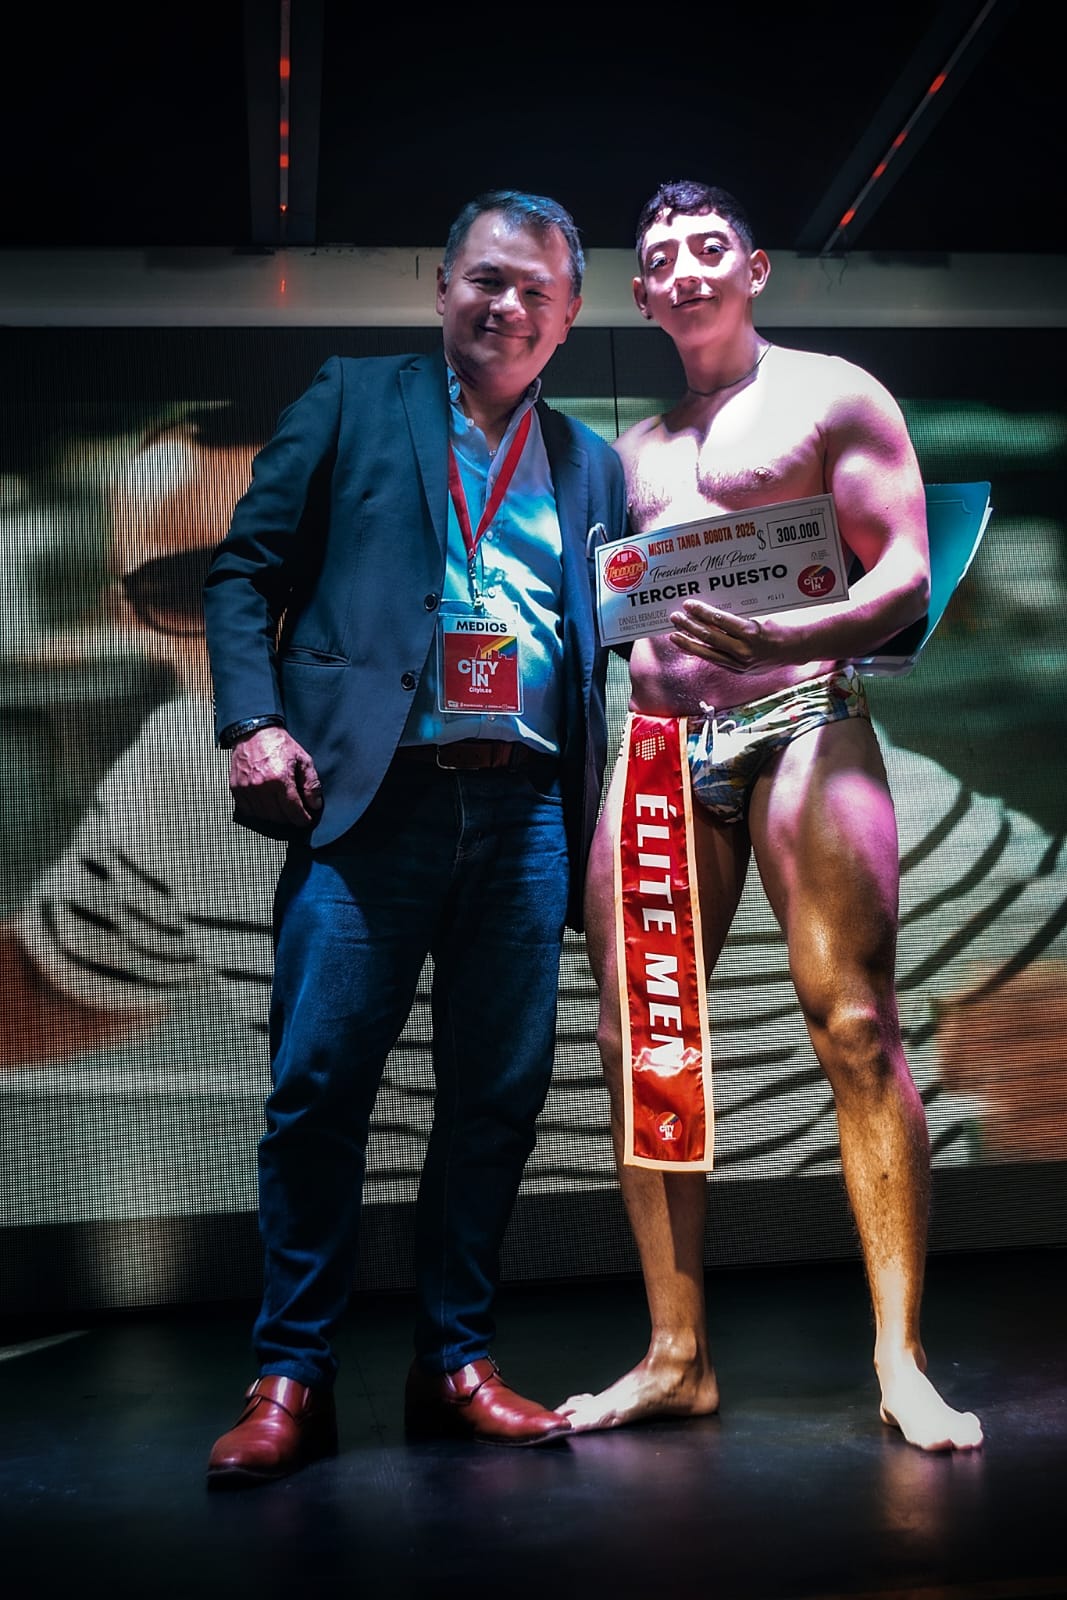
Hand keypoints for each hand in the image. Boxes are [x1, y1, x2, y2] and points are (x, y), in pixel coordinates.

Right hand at [229, 726, 323, 828]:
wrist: (254, 731)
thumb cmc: (279, 743)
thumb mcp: (303, 759)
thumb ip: (311, 783)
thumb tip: (314, 804)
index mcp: (279, 778)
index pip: (293, 810)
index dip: (302, 819)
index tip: (306, 820)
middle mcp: (261, 786)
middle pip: (278, 816)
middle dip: (290, 818)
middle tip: (296, 813)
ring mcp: (246, 788)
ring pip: (263, 816)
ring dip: (275, 817)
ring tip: (283, 809)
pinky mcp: (236, 788)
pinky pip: (248, 810)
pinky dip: (258, 812)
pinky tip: (267, 805)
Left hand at [668, 601, 789, 671]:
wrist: (794, 649)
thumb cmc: (780, 626)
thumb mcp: (761, 615)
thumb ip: (738, 615)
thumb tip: (712, 609)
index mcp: (751, 632)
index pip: (719, 621)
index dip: (701, 612)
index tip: (688, 604)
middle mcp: (744, 650)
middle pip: (710, 637)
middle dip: (689, 626)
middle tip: (675, 617)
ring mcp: (740, 663)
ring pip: (708, 652)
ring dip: (689, 642)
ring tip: (674, 635)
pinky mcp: (738, 670)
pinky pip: (715, 660)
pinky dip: (701, 652)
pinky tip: (689, 646)